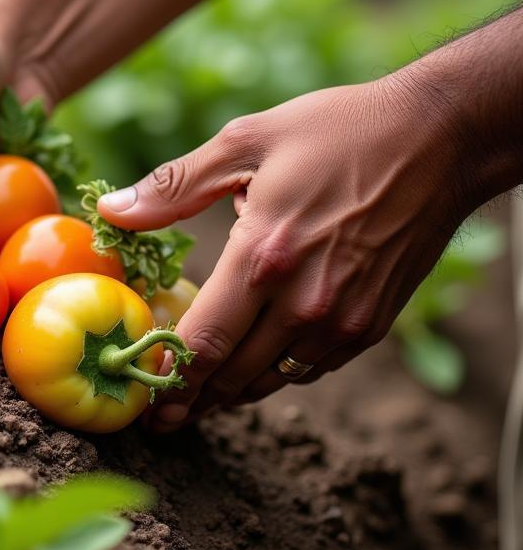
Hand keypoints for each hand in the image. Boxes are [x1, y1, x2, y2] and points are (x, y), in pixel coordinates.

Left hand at [97, 75, 466, 430]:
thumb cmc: (337, 130)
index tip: (143, 400)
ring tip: (199, 402)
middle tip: (162, 419)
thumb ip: (173, 186)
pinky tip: (254, 368)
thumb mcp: (246, 141)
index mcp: (264, 257)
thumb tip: (112, 210)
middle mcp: (305, 301)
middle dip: (192, 401)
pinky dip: (276, 374)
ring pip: (272, 379)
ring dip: (232, 394)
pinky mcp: (371, 323)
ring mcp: (343, 319)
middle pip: (234, 375)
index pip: (203, 343)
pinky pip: (311, 368)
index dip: (167, 379)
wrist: (438, 139)